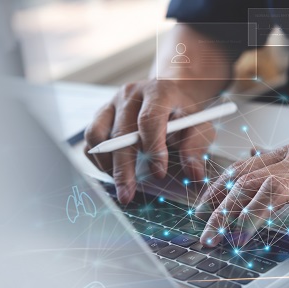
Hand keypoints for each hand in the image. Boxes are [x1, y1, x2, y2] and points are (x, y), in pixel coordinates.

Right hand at [84, 79, 216, 203]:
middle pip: (120, 133)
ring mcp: (111, 104)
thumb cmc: (183, 114)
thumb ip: (195, 149)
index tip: (158, 174)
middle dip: (123, 168)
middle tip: (127, 194)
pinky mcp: (100, 115)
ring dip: (107, 164)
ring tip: (121, 182)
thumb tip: (194, 174)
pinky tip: (113, 171)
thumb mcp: (198, 127)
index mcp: (158, 92)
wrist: (169, 95)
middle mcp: (130, 95)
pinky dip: (98, 160)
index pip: (149, 120)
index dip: (153, 148)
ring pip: (97, 136)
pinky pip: (90, 141)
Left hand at [195, 135, 288, 246]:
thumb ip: (279, 160)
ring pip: (277, 190)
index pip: (243, 169)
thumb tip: (248, 156)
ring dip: (253, 216)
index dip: (218, 189)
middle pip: (252, 182)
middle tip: (209, 233)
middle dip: (225, 210)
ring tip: (238, 238)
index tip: (201, 210)